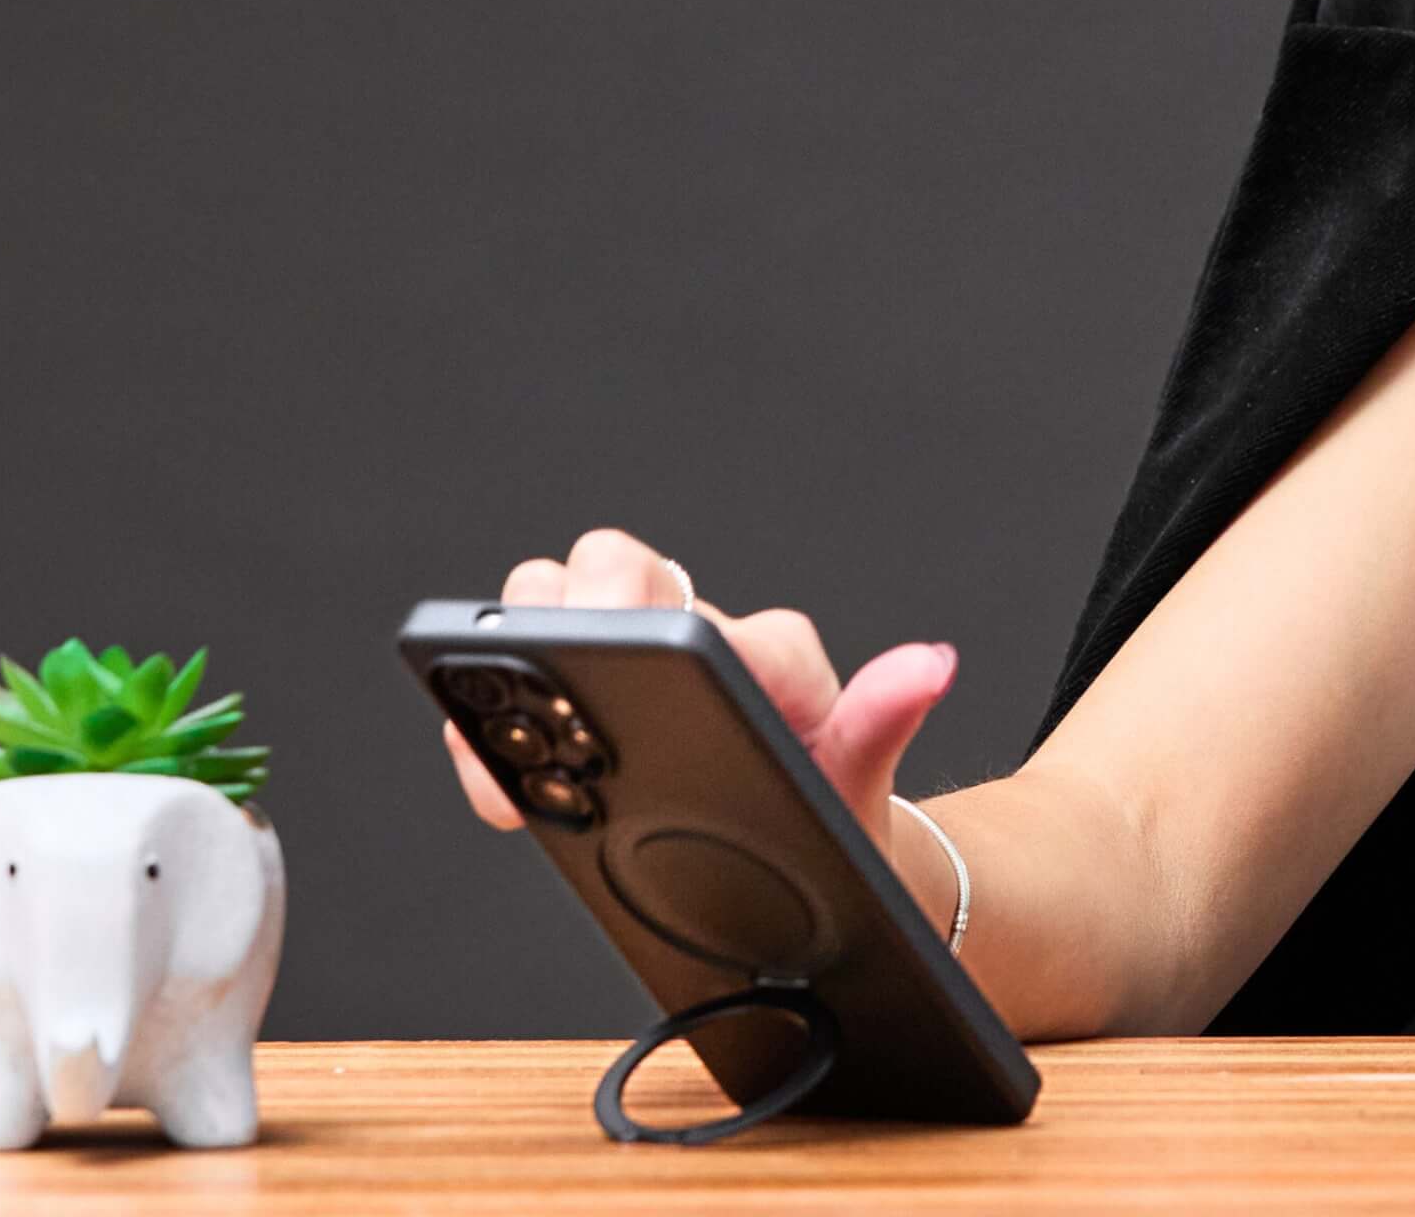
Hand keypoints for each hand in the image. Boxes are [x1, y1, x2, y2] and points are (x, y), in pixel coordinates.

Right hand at [441, 526, 958, 866]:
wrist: (805, 849)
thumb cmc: (828, 811)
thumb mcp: (858, 785)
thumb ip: (881, 722)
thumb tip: (930, 664)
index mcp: (764, 652)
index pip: (722, 619)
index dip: (692, 639)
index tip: (679, 668)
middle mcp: (691, 632)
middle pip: (612, 564)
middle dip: (586, 608)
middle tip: (570, 677)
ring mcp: (624, 662)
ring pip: (547, 603)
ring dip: (520, 656)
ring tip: (517, 750)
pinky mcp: (572, 705)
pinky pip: (510, 683)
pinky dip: (484, 726)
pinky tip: (498, 790)